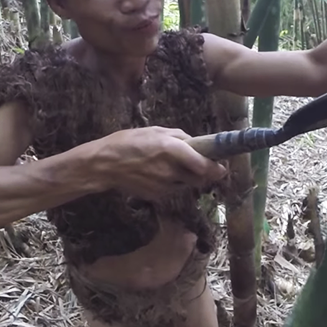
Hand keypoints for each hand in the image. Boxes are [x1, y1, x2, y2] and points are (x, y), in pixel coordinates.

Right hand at [92, 126, 227, 199]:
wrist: (104, 165)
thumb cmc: (128, 142)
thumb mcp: (155, 130)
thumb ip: (179, 136)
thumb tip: (195, 143)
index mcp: (172, 149)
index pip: (203, 164)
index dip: (216, 167)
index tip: (222, 166)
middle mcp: (171, 170)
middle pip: (200, 178)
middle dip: (205, 174)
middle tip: (202, 166)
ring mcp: (164, 185)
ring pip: (187, 185)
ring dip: (188, 178)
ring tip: (174, 167)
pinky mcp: (157, 196)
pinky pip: (174, 190)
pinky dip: (174, 184)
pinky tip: (161, 175)